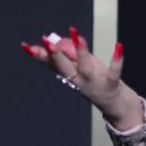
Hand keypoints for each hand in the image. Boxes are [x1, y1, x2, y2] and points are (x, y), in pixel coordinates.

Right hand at [20, 27, 143, 128]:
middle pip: (65, 67)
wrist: (117, 108)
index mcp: (71, 76)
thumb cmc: (97, 84)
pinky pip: (114, 72)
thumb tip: (50, 42)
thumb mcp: (79, 71)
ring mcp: (95, 83)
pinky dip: (117, 60)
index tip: (26, 46)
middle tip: (46, 42)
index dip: (40, 55)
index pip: (52, 64)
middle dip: (55, 55)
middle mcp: (80, 81)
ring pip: (86, 68)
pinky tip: (119, 47)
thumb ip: (66, 58)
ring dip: (82, 52)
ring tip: (79, 37)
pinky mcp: (112, 85)